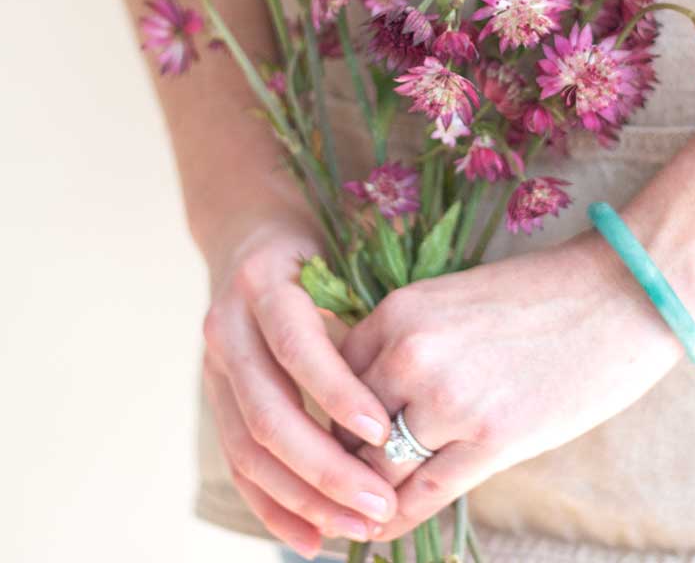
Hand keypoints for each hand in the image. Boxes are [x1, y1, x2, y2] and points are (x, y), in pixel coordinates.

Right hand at [201, 214, 398, 557]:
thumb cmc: (315, 248)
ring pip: (248, 448)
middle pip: (268, 412)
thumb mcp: (338, 261)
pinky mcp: (215, 398)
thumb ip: (359, 314)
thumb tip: (407, 384)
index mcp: (263, 285)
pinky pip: (237, 463)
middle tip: (378, 502)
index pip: (297, 348)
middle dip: (324, 467)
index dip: (337, 393)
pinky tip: (310, 537)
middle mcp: (227, 328)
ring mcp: (213, 366)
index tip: (384, 431)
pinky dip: (272, 505)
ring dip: (302, 498)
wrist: (248, 234)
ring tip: (356, 527)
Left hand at [340, 229, 682, 539]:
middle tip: (343, 484)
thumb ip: (411, 342)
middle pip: (348, 426)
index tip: (340, 440)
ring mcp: (449, 397)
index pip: (335, 379)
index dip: (334, 417)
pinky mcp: (491, 440)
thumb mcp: (456, 301)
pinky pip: (421, 495)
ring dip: (367, 495)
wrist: (617, 293)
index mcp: (400, 311)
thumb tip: (378, 396)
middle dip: (344, 460)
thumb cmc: (542, 294)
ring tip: (358, 516)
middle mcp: (412, 352)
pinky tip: (382, 531)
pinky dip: (395, 519)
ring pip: (376, 468)